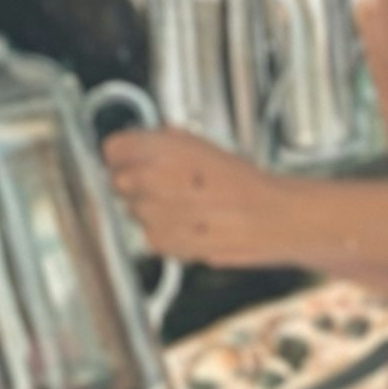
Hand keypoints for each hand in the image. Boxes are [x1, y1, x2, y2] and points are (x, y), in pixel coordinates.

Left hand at [103, 123, 290, 265]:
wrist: (275, 218)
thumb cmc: (243, 183)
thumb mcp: (200, 144)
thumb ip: (159, 144)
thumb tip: (134, 151)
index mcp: (163, 147)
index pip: (112, 149)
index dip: (122, 156)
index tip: (131, 160)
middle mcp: (156, 178)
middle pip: (117, 182)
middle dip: (136, 185)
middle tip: (165, 188)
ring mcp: (159, 213)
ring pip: (134, 212)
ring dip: (153, 212)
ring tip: (188, 209)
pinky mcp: (167, 244)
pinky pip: (151, 238)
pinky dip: (167, 235)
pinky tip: (191, 227)